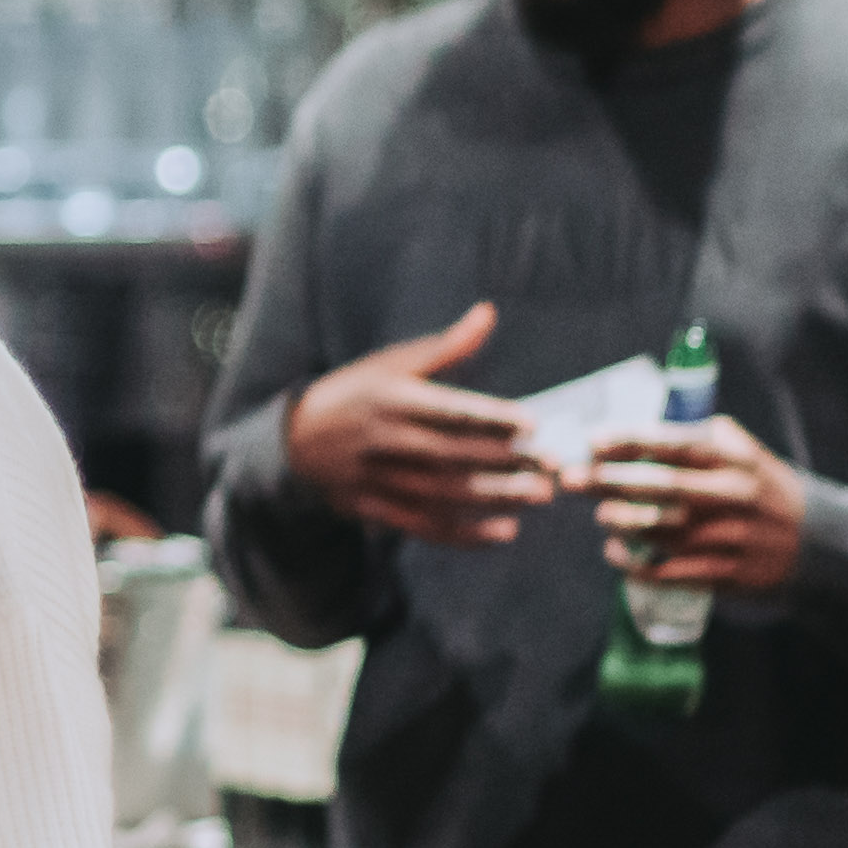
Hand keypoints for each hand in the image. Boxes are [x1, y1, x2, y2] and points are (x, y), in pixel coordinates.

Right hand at [279, 303, 556, 549]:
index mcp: (392, 398)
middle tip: (552, 466)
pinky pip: (425, 525)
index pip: (449, 410)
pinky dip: (465, 533)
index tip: (533, 424)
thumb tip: (488, 313)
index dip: (491, 418)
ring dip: (495, 497)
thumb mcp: (392, 364)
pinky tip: (504, 532)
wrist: (295, 439)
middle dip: (505, 462)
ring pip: (444, 493)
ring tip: (538, 495)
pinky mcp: (375, 508)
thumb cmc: (356, 392)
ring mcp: (377, 478)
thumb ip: (444, 346)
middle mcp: (385, 439)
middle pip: (453, 455)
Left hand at [591, 418, 806, 599]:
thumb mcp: (748, 456)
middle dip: (609, 481)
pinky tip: (614, 553)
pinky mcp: (725, 574)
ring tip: (601, 515)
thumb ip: (704, 438)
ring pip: (661, 530)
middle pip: (661, 487)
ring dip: (621, 522)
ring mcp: (728, 538)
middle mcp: (732, 497)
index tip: (592, 441)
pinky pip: (670, 571)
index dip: (630, 442)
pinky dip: (636, 564)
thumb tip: (643, 426)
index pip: (675, 445)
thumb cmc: (767, 493)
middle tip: (571, 479)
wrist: (819, 548)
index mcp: (735, 462)